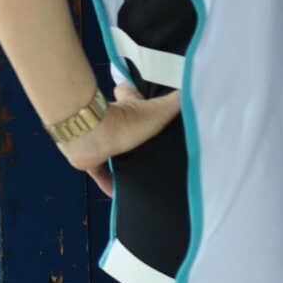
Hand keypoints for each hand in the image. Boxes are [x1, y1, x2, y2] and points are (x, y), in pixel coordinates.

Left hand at [60, 80, 182, 194]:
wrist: (90, 137)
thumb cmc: (125, 122)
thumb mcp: (158, 111)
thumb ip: (176, 101)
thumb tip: (192, 89)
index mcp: (126, 105)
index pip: (129, 90)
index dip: (136, 92)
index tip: (145, 98)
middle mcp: (110, 119)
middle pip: (121, 121)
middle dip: (132, 130)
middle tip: (149, 143)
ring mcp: (98, 139)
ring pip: (110, 146)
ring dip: (121, 156)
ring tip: (139, 168)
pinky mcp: (90, 158)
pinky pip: (99, 172)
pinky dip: (107, 182)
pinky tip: (118, 193)